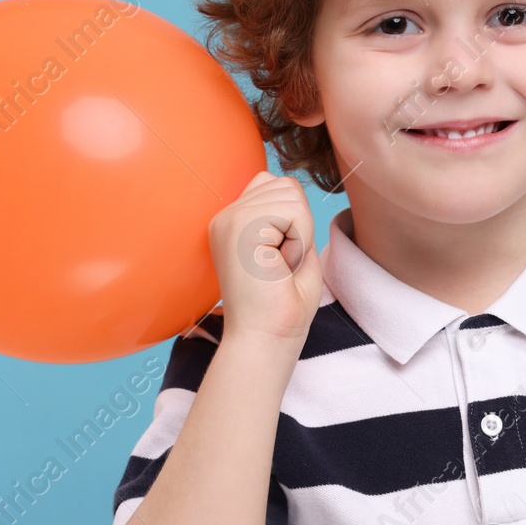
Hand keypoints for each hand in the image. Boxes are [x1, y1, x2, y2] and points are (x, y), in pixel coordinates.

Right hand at [207, 170, 323, 347]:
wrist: (265, 341)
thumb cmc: (282, 306)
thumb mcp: (291, 249)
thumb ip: (290, 216)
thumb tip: (293, 186)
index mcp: (233, 222)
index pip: (274, 183)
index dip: (293, 218)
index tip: (278, 259)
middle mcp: (226, 216)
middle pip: (287, 186)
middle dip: (299, 227)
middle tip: (279, 265)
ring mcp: (230, 218)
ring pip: (293, 196)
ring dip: (299, 235)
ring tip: (278, 266)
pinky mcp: (240, 226)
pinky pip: (295, 211)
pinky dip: (299, 240)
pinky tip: (279, 265)